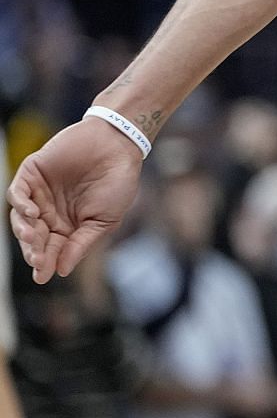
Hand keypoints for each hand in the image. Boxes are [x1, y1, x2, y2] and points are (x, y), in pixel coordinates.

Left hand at [8, 116, 144, 284]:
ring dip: (23, 232)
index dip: (46, 262)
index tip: (43, 275)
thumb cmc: (118, 181)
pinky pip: (16, 193)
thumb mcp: (105, 219)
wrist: (118, 142)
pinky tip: (33, 214)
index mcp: (68, 225)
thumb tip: (63, 270)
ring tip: (33, 238)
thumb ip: (82, 242)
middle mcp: (50, 211)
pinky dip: (20, 206)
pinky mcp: (31, 173)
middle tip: (37, 260)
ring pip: (20, 219)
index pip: (52, 248)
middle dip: (33, 250)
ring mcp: (39, 192)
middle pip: (33, 237)